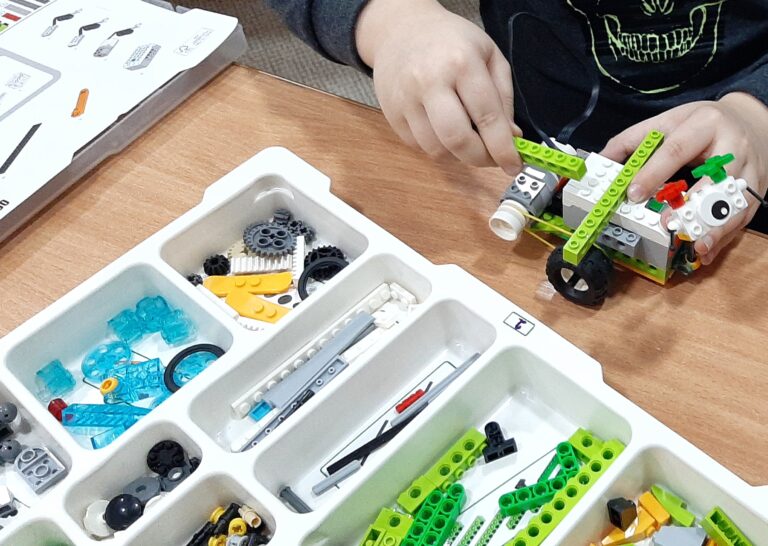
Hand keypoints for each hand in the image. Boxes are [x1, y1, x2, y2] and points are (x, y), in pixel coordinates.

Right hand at [356, 0, 521, 174]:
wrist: (401, 30)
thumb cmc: (450, 42)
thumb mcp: (488, 56)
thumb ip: (503, 97)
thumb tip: (510, 137)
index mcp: (461, 63)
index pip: (487, 117)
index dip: (503, 148)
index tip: (514, 165)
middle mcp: (430, 81)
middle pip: (458, 140)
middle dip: (480, 159)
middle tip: (491, 159)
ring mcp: (406, 99)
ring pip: (436, 149)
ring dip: (457, 153)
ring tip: (466, 137)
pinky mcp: (392, 113)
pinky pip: (419, 145)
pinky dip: (436, 146)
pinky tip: (442, 128)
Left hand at [601, 93, 767, 264]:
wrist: (750, 120)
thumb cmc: (702, 123)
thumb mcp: (669, 121)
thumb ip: (633, 140)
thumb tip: (601, 159)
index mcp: (705, 124)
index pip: (677, 150)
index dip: (654, 172)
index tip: (634, 193)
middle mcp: (732, 145)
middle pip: (715, 177)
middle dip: (692, 204)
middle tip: (668, 224)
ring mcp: (748, 168)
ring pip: (734, 201)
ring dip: (715, 227)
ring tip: (696, 246)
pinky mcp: (757, 188)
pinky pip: (743, 215)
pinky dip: (724, 236)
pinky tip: (707, 251)